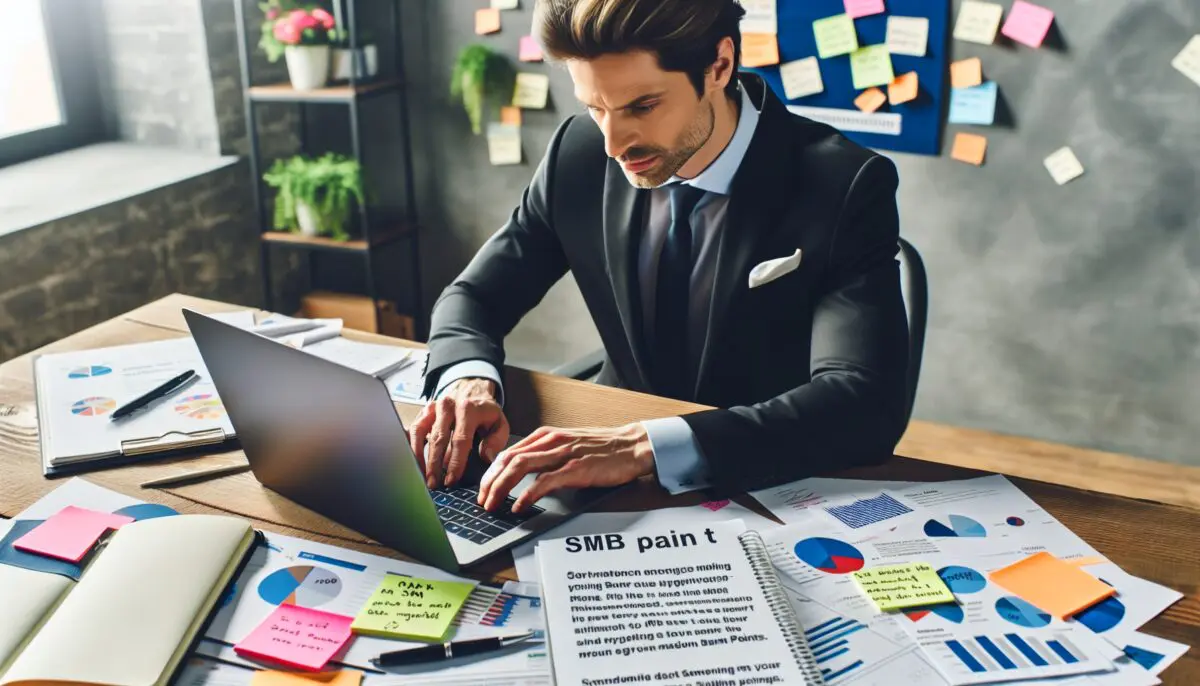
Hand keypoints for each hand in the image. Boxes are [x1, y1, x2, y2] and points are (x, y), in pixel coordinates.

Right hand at [409, 378, 508, 488]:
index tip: (451, 479)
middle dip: (434, 464)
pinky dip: (411, 446)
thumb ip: (496, 441)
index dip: (455, 462)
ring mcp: (433, 407)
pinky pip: (413, 429)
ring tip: (422, 476)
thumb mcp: (500, 423)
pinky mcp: (424, 411)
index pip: (460, 439)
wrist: (473, 390)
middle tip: (434, 484)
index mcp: (469, 409)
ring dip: (419, 457)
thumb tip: (486, 457)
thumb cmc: (485, 412)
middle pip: (438, 438)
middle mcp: (448, 405)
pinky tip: (413, 461)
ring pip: (421, 433)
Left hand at [477, 424, 654, 512]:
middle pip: (509, 459)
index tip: (483, 488)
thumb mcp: (568, 445)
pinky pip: (545, 481)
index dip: (491, 472)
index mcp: (547, 435)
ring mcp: (564, 454)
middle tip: (481, 500)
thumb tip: (522, 472)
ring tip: (493, 503)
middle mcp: (551, 441)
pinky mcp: (576, 468)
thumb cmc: (603, 448)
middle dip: (490, 481)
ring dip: (501, 487)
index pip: (508, 452)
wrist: (632, 446)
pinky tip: (519, 505)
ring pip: (521, 467)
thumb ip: (546, 454)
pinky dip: (528, 494)